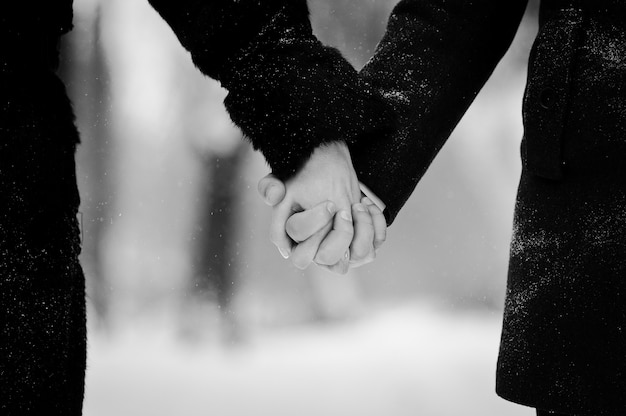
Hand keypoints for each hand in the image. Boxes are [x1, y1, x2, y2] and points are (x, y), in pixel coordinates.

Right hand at [258, 147, 386, 272]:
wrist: (332, 173)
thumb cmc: (304, 180)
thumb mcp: (283, 180)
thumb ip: (270, 186)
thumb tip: (273, 197)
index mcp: (296, 243)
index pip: (301, 253)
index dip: (316, 227)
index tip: (328, 203)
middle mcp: (317, 253)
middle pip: (328, 259)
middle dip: (340, 234)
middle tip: (344, 210)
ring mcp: (340, 253)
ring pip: (356, 256)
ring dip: (363, 229)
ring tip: (359, 206)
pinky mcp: (360, 249)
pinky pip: (372, 248)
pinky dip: (375, 225)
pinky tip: (367, 205)